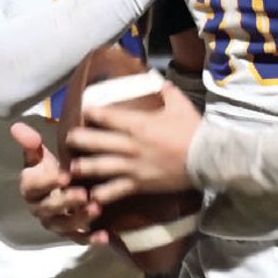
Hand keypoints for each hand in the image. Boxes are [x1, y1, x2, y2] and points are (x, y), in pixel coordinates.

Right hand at [11, 121, 98, 238]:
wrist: (57, 188)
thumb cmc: (48, 170)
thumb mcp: (38, 156)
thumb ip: (30, 143)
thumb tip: (17, 127)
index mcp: (30, 188)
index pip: (34, 186)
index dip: (48, 182)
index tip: (64, 175)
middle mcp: (39, 209)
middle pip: (49, 208)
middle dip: (66, 202)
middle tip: (83, 194)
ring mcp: (54, 223)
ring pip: (64, 225)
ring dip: (79, 219)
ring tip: (96, 209)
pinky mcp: (69, 233)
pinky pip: (78, 239)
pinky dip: (91, 239)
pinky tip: (105, 236)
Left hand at [63, 82, 202, 204]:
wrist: (208, 160)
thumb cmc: (194, 131)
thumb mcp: (180, 104)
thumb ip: (165, 91)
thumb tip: (158, 81)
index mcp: (136, 124)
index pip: (104, 116)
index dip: (90, 112)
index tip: (84, 110)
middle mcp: (128, 145)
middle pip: (92, 141)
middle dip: (76, 139)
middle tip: (69, 139)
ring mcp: (131, 167)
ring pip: (97, 167)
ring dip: (81, 167)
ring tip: (71, 168)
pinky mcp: (137, 184)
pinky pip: (113, 191)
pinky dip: (101, 195)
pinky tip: (90, 196)